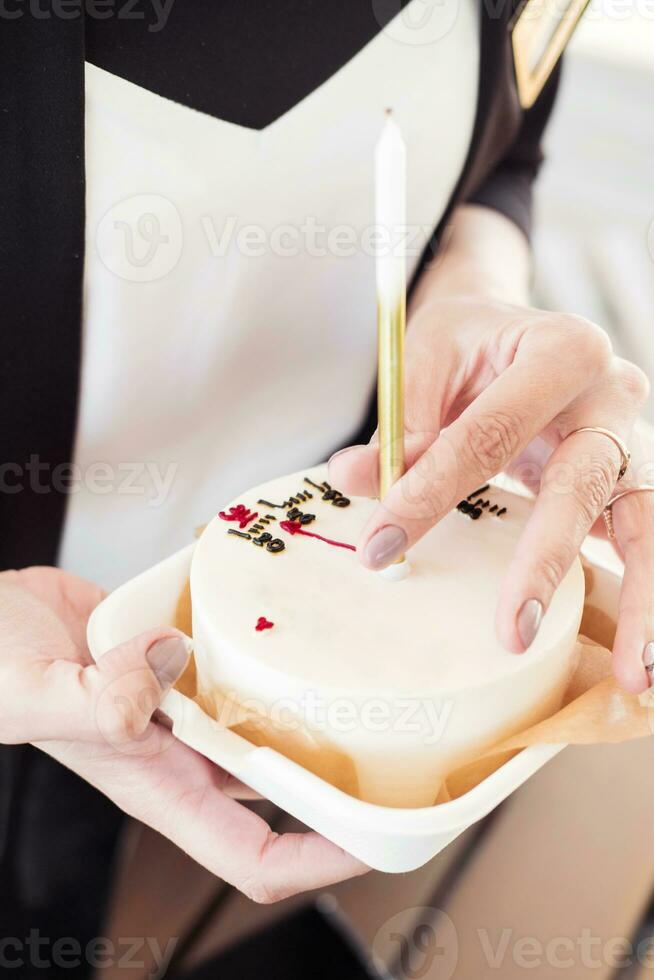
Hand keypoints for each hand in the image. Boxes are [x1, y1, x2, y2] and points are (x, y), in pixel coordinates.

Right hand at [0, 567, 365, 901]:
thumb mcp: (29, 690)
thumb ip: (87, 703)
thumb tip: (149, 698)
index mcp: (157, 783)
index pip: (253, 854)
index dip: (318, 862)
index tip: (374, 842)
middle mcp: (181, 751)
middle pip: (281, 794)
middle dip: (340, 789)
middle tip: (403, 755)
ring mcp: (185, 706)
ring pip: (269, 727)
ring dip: (313, 714)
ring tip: (369, 683)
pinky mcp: (181, 661)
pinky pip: (242, 666)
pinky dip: (270, 653)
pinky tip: (297, 623)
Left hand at [329, 294, 652, 693]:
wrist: (520, 329)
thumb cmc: (473, 342)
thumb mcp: (428, 358)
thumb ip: (400, 424)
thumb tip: (351, 477)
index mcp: (558, 348)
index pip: (490, 432)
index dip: (431, 491)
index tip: (381, 550)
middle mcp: (613, 392)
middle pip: (582, 484)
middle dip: (544, 562)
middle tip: (509, 632)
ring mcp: (635, 440)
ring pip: (647, 525)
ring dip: (641, 602)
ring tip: (633, 675)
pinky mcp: (635, 480)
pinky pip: (647, 540)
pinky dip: (646, 594)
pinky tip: (640, 658)